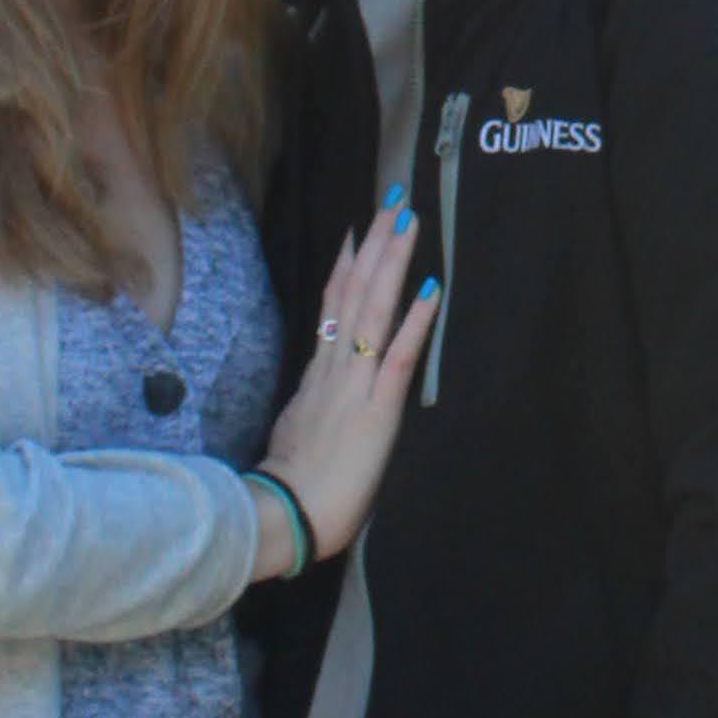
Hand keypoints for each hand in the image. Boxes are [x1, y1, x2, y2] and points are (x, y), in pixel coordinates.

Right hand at [256, 194, 437, 568]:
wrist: (285, 516)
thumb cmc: (292, 487)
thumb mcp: (296, 432)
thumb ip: (309, 406)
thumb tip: (314, 394)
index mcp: (318, 376)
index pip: (333, 308)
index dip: (347, 267)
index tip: (358, 231)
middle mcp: (335, 369)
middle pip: (355, 293)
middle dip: (376, 245)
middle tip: (394, 201)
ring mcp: (354, 385)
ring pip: (373, 310)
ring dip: (393, 263)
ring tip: (410, 222)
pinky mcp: (376, 409)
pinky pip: (398, 357)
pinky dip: (416, 320)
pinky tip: (433, 289)